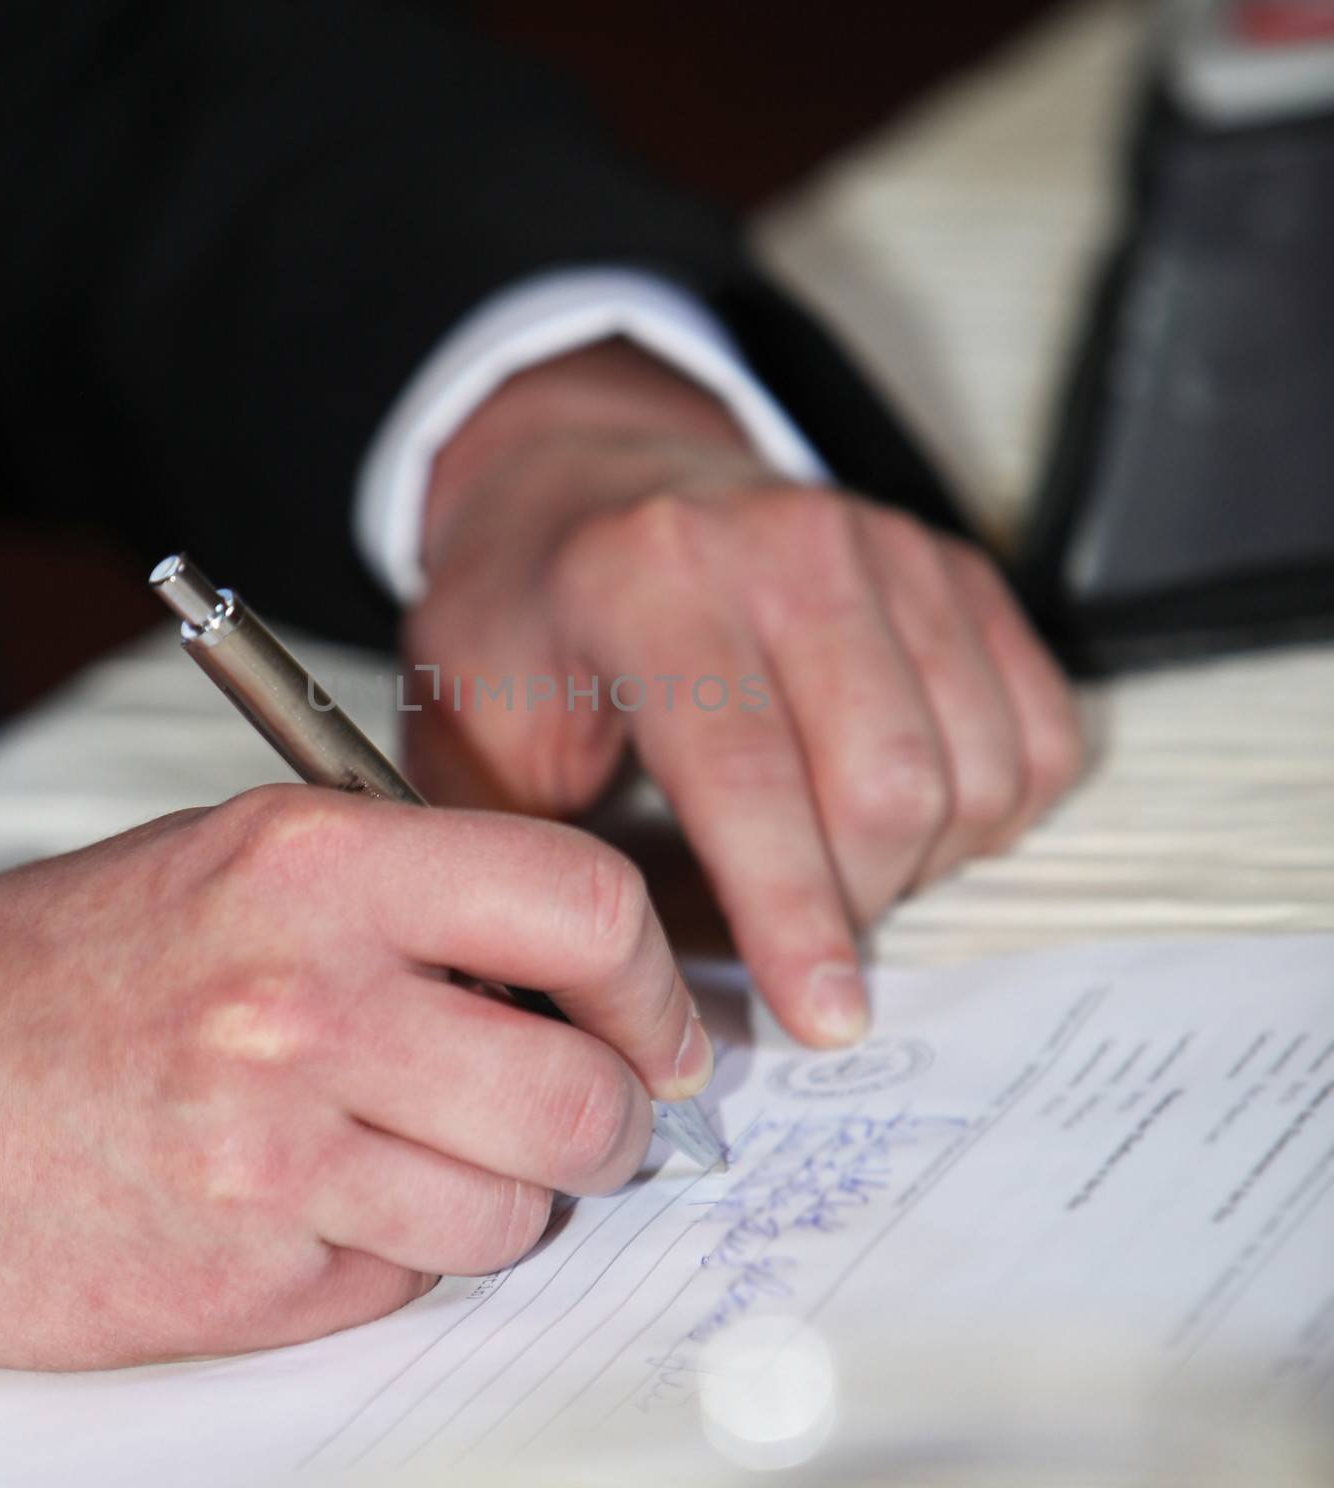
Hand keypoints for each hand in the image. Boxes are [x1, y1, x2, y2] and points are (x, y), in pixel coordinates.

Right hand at [0, 786, 709, 1368]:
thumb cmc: (82, 964)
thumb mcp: (254, 856)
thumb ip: (425, 895)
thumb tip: (587, 973)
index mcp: (319, 862)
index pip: (581, 905)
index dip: (653, 978)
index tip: (658, 1021)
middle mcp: (305, 999)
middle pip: (582, 1095)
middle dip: (616, 1119)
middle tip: (592, 1111)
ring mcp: (277, 1147)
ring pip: (513, 1210)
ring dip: (505, 1191)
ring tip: (426, 1144)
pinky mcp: (253, 1270)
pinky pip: (415, 1274)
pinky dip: (407, 1243)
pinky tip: (332, 1191)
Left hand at [406, 340, 1083, 1046]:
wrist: (585, 485)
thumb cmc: (525, 615)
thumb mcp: (464, 722)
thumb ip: (519, 851)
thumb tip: (573, 1000)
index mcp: (650, 580)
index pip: (748, 775)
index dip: (790, 915)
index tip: (820, 1018)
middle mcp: (788, 546)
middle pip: (890, 787)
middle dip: (856, 905)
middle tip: (795, 935)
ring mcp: (887, 547)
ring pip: (978, 771)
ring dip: (921, 861)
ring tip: (832, 860)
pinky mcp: (954, 568)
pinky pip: (1038, 734)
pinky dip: (989, 810)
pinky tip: (904, 812)